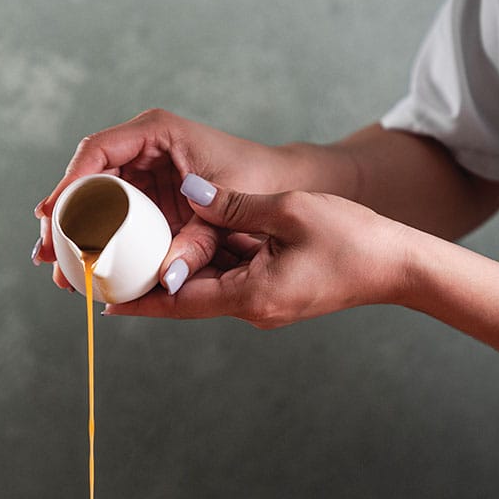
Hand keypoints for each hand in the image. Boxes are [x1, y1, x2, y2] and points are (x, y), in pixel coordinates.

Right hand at [32, 109, 274, 289]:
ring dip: (73, 233)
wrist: (279, 185)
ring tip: (57, 272)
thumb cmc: (256, 185)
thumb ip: (196, 245)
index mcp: (156, 132)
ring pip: (92, 199)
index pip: (98, 150)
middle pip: (85, 176)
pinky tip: (82, 268)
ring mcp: (141, 170)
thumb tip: (166, 283)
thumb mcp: (226, 215)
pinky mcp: (145, 195)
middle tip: (44, 253)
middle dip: (61, 216)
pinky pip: (111, 215)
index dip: (68, 182)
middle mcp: (142, 146)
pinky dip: (97, 240)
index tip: (48, 214)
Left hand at [104, 177, 408, 327]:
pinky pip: (230, 279)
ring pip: (206, 288)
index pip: (181, 303)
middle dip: (148, 288)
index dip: (140, 302)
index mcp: (252, 296)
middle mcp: (252, 308)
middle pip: (186, 300)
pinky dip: (206, 265)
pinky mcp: (274, 293)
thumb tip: (191, 190)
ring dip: (175, 274)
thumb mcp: (290, 211)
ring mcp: (264, 304)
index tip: (102, 300)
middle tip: (108, 274)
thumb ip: (236, 204)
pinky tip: (184, 246)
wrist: (397, 266)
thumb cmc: (353, 238)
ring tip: (134, 256)